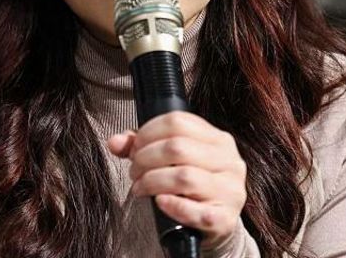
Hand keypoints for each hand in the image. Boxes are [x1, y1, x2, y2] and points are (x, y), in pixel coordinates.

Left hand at [107, 112, 247, 248]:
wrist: (215, 224)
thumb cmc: (192, 188)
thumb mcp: (173, 161)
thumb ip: (142, 147)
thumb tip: (115, 142)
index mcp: (218, 140)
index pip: (178, 121)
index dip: (148, 132)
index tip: (135, 147)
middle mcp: (230, 161)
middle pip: (178, 147)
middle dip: (145, 159)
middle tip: (134, 172)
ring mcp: (230, 190)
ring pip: (184, 176)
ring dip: (151, 182)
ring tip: (140, 188)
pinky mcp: (225, 218)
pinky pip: (195, 210)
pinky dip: (172, 206)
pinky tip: (160, 202)